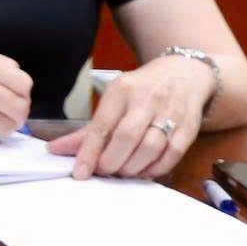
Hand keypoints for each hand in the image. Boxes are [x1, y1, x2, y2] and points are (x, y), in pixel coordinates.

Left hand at [50, 54, 212, 178]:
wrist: (184, 73)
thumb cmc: (142, 89)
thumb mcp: (114, 98)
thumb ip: (89, 128)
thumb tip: (58, 150)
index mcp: (122, 90)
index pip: (102, 126)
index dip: (89, 152)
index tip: (80, 172)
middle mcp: (146, 100)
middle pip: (126, 138)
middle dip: (111, 162)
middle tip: (103, 171)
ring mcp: (170, 114)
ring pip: (149, 148)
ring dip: (132, 168)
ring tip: (122, 171)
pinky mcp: (189, 127)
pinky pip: (172, 155)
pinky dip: (155, 169)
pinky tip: (144, 171)